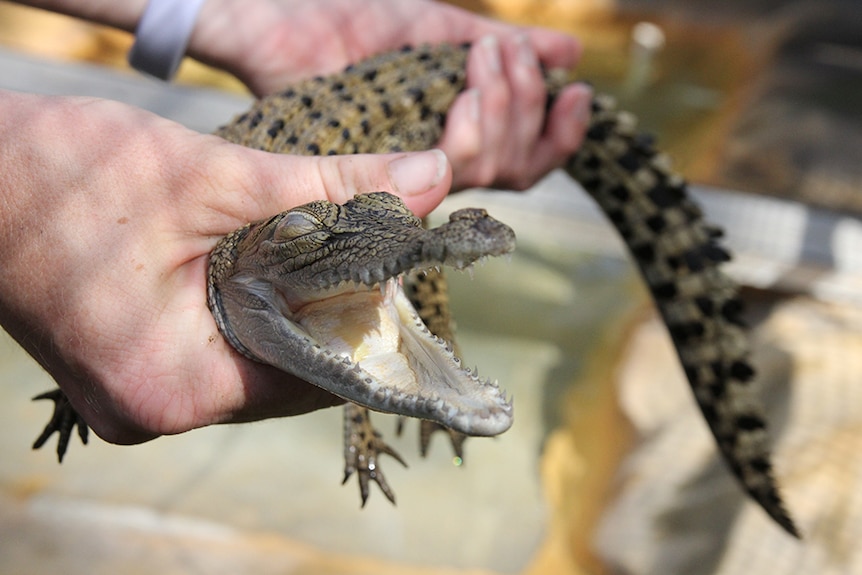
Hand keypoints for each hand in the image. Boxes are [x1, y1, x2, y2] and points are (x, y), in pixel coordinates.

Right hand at [0, 91, 451, 444]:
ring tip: (306, 251)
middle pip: (286, 376)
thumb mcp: (217, 177)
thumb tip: (429, 180)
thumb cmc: (63, 175)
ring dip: (285, 311)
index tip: (388, 266)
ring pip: (252, 365)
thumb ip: (331, 187)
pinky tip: (257, 267)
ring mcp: (136, 398)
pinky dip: (245, 315)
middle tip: (355, 248)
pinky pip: (214, 355)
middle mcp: (155, 412)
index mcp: (175, 387)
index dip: (362, 321)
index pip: (314, 377)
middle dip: (325, 314)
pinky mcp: (125, 372)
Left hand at [190, 0, 591, 191]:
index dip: (562, 136)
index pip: (526, 159)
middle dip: (527, 107)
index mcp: (456, 132)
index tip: (578, 92)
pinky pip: (448, 170)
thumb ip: (501, 47)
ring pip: (489, 169)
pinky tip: (469, 92)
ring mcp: (408, 171)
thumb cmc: (353, 21)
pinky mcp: (379, 175)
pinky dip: (471, 132)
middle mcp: (438, 161)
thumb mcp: (439, 28)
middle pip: (516, 168)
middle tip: (508, 51)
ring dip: (506, 109)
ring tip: (488, 54)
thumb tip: (571, 54)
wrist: (285, 17)